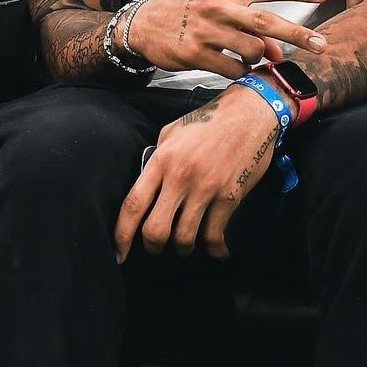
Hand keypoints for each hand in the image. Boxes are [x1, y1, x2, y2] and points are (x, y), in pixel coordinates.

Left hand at [113, 84, 280, 262]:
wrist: (248, 114)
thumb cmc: (207, 121)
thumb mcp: (171, 132)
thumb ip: (156, 159)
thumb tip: (146, 184)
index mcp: (162, 160)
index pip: (134, 204)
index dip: (121, 234)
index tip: (118, 252)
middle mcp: (181, 177)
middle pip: (156, 230)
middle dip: (152, 246)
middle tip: (155, 247)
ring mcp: (206, 189)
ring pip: (185, 238)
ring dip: (182, 248)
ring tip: (184, 244)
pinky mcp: (230, 197)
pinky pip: (215, 235)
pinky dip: (214, 249)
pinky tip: (216, 251)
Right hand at [126, 0, 328, 76]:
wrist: (143, 23)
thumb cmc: (187, 10)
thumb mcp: (217, 6)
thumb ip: (249, 23)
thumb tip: (277, 49)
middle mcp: (217, 6)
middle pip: (266, 21)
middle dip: (297, 33)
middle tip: (321, 44)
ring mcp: (206, 30)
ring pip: (252, 50)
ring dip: (259, 58)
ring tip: (250, 56)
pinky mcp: (195, 54)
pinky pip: (233, 69)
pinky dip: (241, 71)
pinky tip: (234, 66)